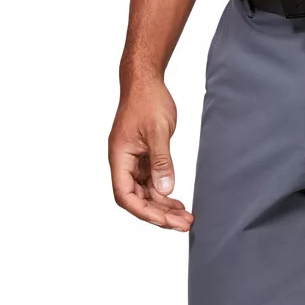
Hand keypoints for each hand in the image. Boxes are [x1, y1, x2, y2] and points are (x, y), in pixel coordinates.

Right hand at [108, 77, 193, 231]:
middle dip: (159, 213)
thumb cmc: (148, 100)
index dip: (144, 211)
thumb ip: (161, 161)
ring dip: (163, 206)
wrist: (146, 80)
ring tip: (185, 217)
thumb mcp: (157, 131)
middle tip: (183, 224)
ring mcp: (133, 160)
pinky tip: (177, 200)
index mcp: (119, 157)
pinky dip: (163, 191)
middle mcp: (123, 162)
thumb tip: (165, 191)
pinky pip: (151, 180)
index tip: (165, 220)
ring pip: (145, 191)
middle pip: (136, 198)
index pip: (125, 195)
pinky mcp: (143, 156)